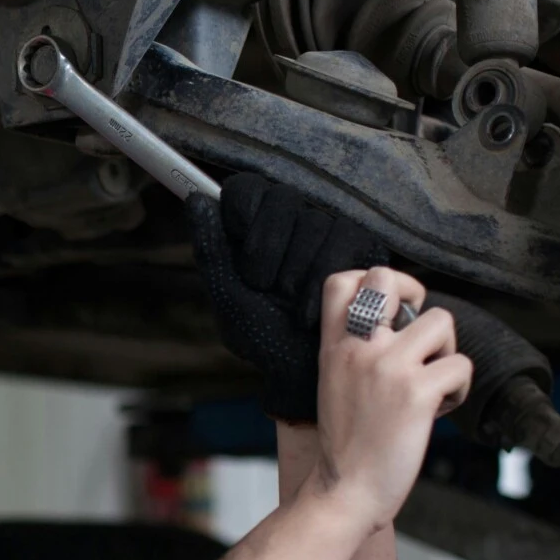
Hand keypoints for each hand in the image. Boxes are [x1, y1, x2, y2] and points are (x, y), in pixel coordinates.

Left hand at [187, 175, 390, 422]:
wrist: (302, 369)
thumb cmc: (263, 335)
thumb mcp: (228, 295)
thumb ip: (211, 247)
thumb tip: (197, 199)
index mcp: (255, 229)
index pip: (247, 190)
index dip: (243, 219)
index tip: (241, 258)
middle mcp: (292, 222)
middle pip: (281, 200)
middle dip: (268, 252)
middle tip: (266, 288)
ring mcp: (328, 229)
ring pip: (313, 222)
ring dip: (294, 272)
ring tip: (289, 302)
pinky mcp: (361, 245)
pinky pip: (343, 239)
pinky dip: (320, 281)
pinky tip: (310, 309)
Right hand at [312, 268, 472, 531]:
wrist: (345, 490)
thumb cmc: (346, 443)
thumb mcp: (334, 383)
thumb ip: (356, 350)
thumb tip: (399, 324)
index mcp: (333, 347)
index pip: (343, 281)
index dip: (376, 280)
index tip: (392, 307)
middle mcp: (359, 348)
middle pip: (388, 278)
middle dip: (416, 297)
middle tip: (420, 335)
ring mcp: (388, 367)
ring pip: (442, 321)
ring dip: (446, 352)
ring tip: (431, 383)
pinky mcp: (418, 393)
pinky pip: (461, 365)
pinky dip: (459, 390)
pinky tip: (438, 411)